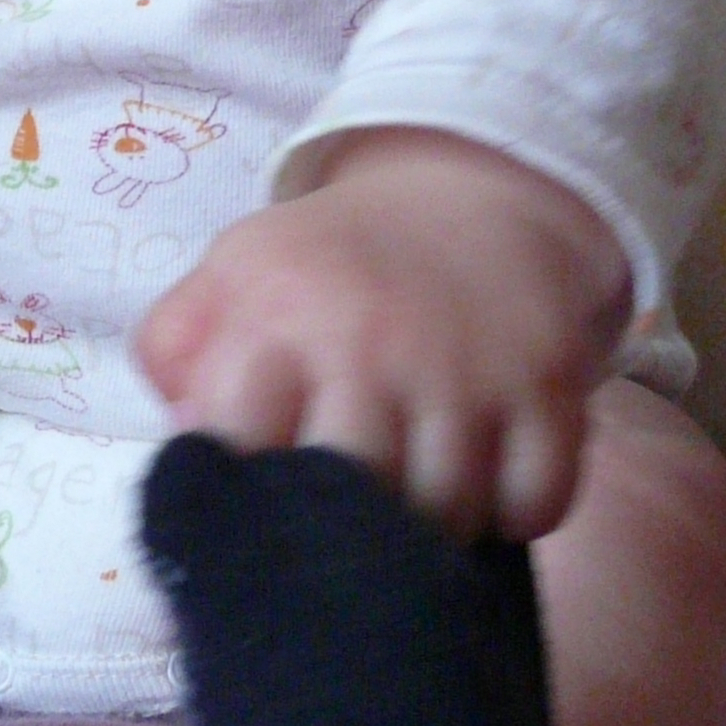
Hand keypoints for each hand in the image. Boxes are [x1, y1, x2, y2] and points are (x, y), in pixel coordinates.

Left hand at [134, 130, 627, 541]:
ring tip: (411, 499)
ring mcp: (467, 368)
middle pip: (345, 499)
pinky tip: (487, 481)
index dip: (235, 491)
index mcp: (277, 310)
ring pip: (444, 514)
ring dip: (428, 532)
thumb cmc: (336, 263)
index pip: (231, 444)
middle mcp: (372, 339)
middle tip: (340, 523)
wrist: (473, 193)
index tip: (253, 499)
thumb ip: (176, 347)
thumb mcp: (237, 270)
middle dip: (337, 530)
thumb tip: (181, 450)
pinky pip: (535, 504)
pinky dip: (513, 515)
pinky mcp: (549, 386)